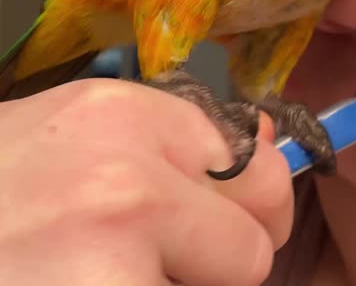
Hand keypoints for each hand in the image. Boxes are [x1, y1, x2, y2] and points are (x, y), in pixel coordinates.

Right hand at [0, 78, 293, 285]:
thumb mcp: (66, 135)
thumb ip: (164, 144)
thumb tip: (257, 142)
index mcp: (119, 117)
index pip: (256, 169)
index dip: (244, 208)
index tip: (216, 222)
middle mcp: (124, 183)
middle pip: (253, 249)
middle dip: (215, 267)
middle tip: (139, 261)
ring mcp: (108, 269)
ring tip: (90, 276)